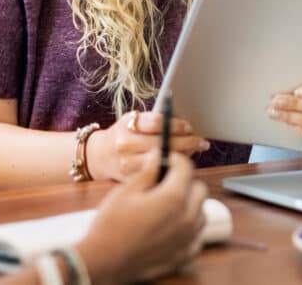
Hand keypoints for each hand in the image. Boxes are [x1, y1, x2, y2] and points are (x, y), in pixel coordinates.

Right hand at [75, 152, 208, 284]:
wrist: (104, 262)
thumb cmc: (111, 226)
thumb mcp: (126, 191)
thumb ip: (148, 172)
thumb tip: (158, 156)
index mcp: (174, 197)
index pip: (186, 167)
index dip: (174, 159)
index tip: (165, 160)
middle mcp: (187, 217)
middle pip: (199, 189)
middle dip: (184, 181)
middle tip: (164, 183)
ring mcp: (188, 238)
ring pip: (200, 212)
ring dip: (189, 204)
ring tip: (165, 205)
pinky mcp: (184, 255)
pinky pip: (195, 234)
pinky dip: (187, 227)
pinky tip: (169, 226)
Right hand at [88, 110, 209, 180]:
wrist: (100, 157)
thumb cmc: (123, 135)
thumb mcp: (132, 120)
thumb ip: (154, 121)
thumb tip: (185, 124)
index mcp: (127, 126)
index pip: (158, 122)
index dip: (177, 124)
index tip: (189, 126)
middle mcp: (126, 146)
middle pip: (164, 143)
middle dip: (187, 142)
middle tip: (201, 142)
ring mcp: (128, 166)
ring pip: (164, 162)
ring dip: (183, 158)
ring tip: (194, 153)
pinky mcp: (132, 181)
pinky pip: (158, 176)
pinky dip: (172, 171)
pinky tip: (180, 167)